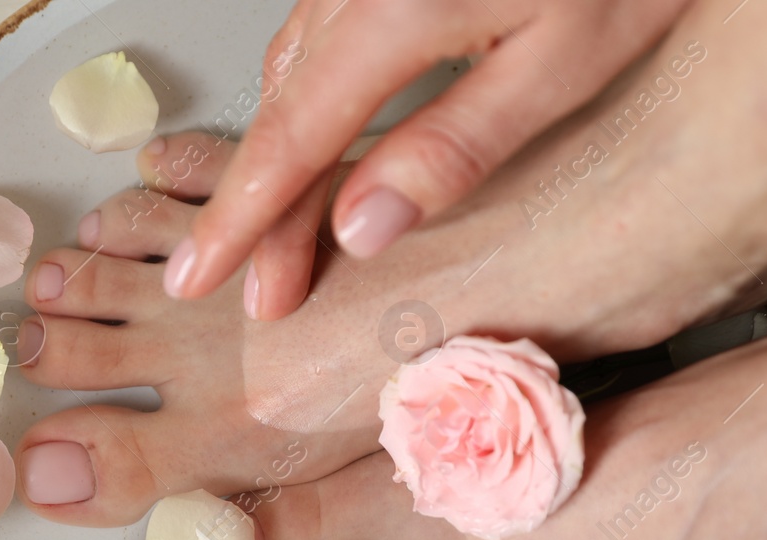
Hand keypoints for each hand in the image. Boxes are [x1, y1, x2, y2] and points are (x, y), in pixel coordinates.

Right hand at [160, 0, 691, 318]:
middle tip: (245, 285)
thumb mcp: (564, 62)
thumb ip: (456, 145)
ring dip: (277, 155)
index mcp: (396, 10)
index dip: (243, 220)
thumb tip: (363, 227)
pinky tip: (308, 132)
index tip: (203, 276)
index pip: (293, 140)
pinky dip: (301, 98)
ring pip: (290, 70)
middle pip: (282, 111)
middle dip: (253, 207)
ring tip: (272, 231)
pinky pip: (314, 33)